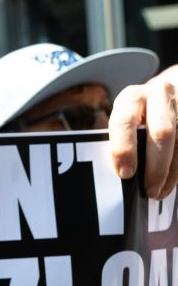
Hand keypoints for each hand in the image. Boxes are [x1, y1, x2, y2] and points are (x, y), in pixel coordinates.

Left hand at [110, 65, 177, 199]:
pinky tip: (170, 183)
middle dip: (155, 166)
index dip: (124, 149)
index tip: (125, 174)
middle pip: (162, 133)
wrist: (166, 92)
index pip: (125, 122)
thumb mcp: (121, 119)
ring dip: (170, 172)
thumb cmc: (135, 114)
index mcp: (131, 98)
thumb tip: (114, 173)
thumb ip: (115, 140)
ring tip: (159, 192)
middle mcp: (159, 96)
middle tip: (148, 190)